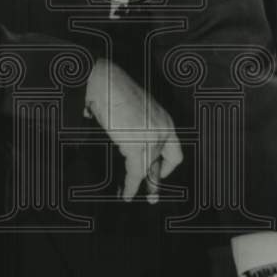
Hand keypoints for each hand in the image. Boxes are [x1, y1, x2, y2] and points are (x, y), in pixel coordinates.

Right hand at [84, 57, 182, 201]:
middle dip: (155, 180)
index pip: (173, 150)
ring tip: (131, 196)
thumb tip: (109, 128)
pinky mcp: (137, 146)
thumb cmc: (111, 87)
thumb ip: (130, 122)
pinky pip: (135, 173)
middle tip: (153, 195)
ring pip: (147, 170)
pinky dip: (130, 186)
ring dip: (140, 185)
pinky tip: (126, 194)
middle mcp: (163, 130)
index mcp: (164, 119)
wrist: (104, 79)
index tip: (159, 172)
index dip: (166, 165)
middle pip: (162, 163)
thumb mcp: (131, 107)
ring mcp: (152, 139)